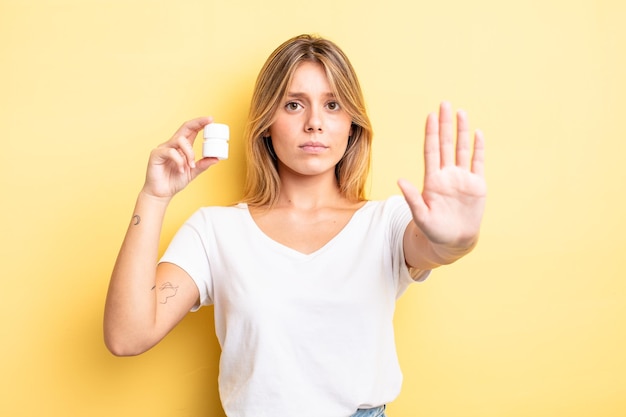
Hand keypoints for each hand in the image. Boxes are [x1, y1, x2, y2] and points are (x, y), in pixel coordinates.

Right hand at [142, 117, 219, 199]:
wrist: (161, 193)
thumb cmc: (174, 181)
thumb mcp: (193, 172)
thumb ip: (203, 164)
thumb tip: (217, 158)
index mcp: (182, 147)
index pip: (191, 130)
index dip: (200, 123)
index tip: (211, 119)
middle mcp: (172, 144)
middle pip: (185, 128)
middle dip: (198, 123)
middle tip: (209, 121)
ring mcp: (164, 148)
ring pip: (180, 140)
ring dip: (190, 153)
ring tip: (191, 165)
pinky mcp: (156, 154)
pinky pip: (171, 152)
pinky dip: (179, 161)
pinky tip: (181, 169)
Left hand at [398, 102, 485, 247]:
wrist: (454, 241)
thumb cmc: (434, 231)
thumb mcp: (421, 216)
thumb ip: (412, 198)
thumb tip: (400, 181)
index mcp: (432, 180)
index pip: (431, 151)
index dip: (431, 134)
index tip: (430, 116)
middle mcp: (447, 175)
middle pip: (446, 144)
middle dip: (445, 124)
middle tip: (444, 104)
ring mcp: (462, 178)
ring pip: (461, 149)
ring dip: (462, 131)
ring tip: (461, 112)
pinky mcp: (476, 185)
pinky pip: (478, 162)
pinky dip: (478, 148)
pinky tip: (478, 133)